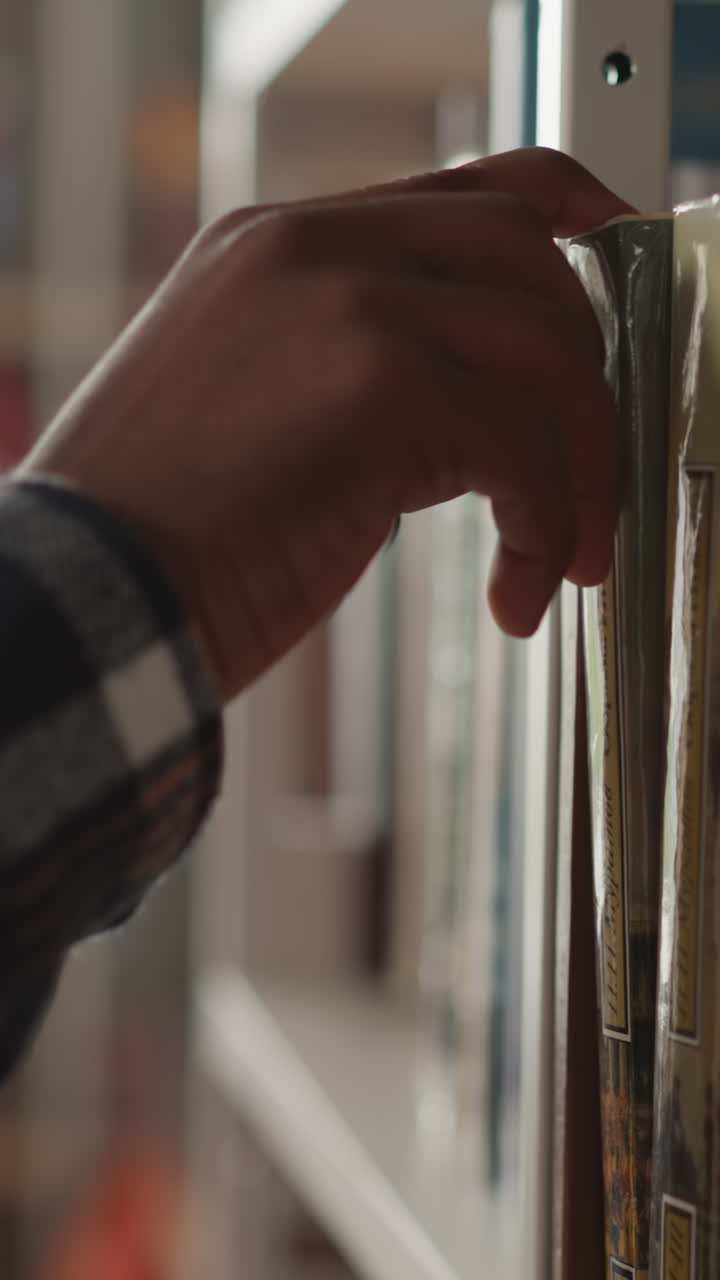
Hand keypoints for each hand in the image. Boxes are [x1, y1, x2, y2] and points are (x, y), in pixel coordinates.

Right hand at [20, 147, 631, 702]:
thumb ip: (350, 363)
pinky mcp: (381, 385)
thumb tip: (463, 399)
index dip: (557, 218)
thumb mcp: (252, 405)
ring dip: (577, 468)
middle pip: (526, 257)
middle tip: (579, 483)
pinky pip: (525, 444)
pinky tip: (512, 594)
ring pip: (547, 349)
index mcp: (279, 245)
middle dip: (580, 375)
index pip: (458, 194)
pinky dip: (544, 527)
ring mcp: (347, 302)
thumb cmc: (157, 532)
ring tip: (555, 560)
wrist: (90, 597)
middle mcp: (314, 247)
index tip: (609, 255)